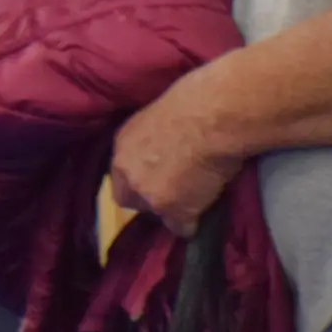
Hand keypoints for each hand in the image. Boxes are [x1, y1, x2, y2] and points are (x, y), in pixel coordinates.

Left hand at [111, 62, 246, 233]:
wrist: (212, 118)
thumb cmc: (194, 103)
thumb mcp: (159, 118)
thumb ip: (152, 139)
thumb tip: (164, 146)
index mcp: (122, 143)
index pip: (120, 173)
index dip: (138, 180)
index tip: (156, 179)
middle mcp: (127, 170)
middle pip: (129, 199)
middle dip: (148, 200)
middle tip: (173, 194)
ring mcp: (148, 193)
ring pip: (156, 214)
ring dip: (172, 210)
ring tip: (194, 200)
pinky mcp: (173, 210)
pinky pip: (182, 228)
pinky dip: (194, 224)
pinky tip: (206, 214)